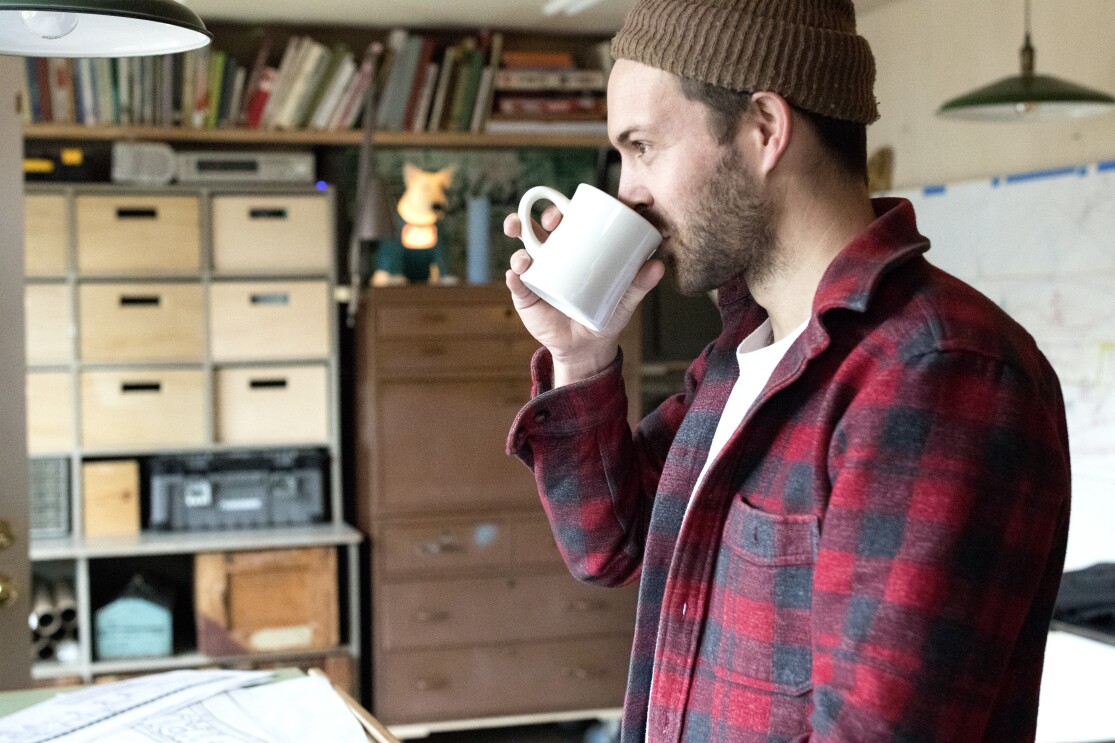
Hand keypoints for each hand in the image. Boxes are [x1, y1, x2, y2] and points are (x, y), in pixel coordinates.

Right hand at [504, 206, 663, 384]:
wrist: (589, 345)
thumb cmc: (606, 313)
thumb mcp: (625, 298)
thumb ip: (640, 283)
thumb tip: (658, 266)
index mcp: (570, 248)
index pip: (560, 222)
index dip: (555, 210)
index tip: (560, 213)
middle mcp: (548, 257)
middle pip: (533, 230)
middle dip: (529, 220)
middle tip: (548, 224)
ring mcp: (535, 276)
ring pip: (519, 253)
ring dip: (517, 247)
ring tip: (525, 255)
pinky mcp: (527, 297)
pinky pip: (517, 284)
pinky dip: (515, 278)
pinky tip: (516, 275)